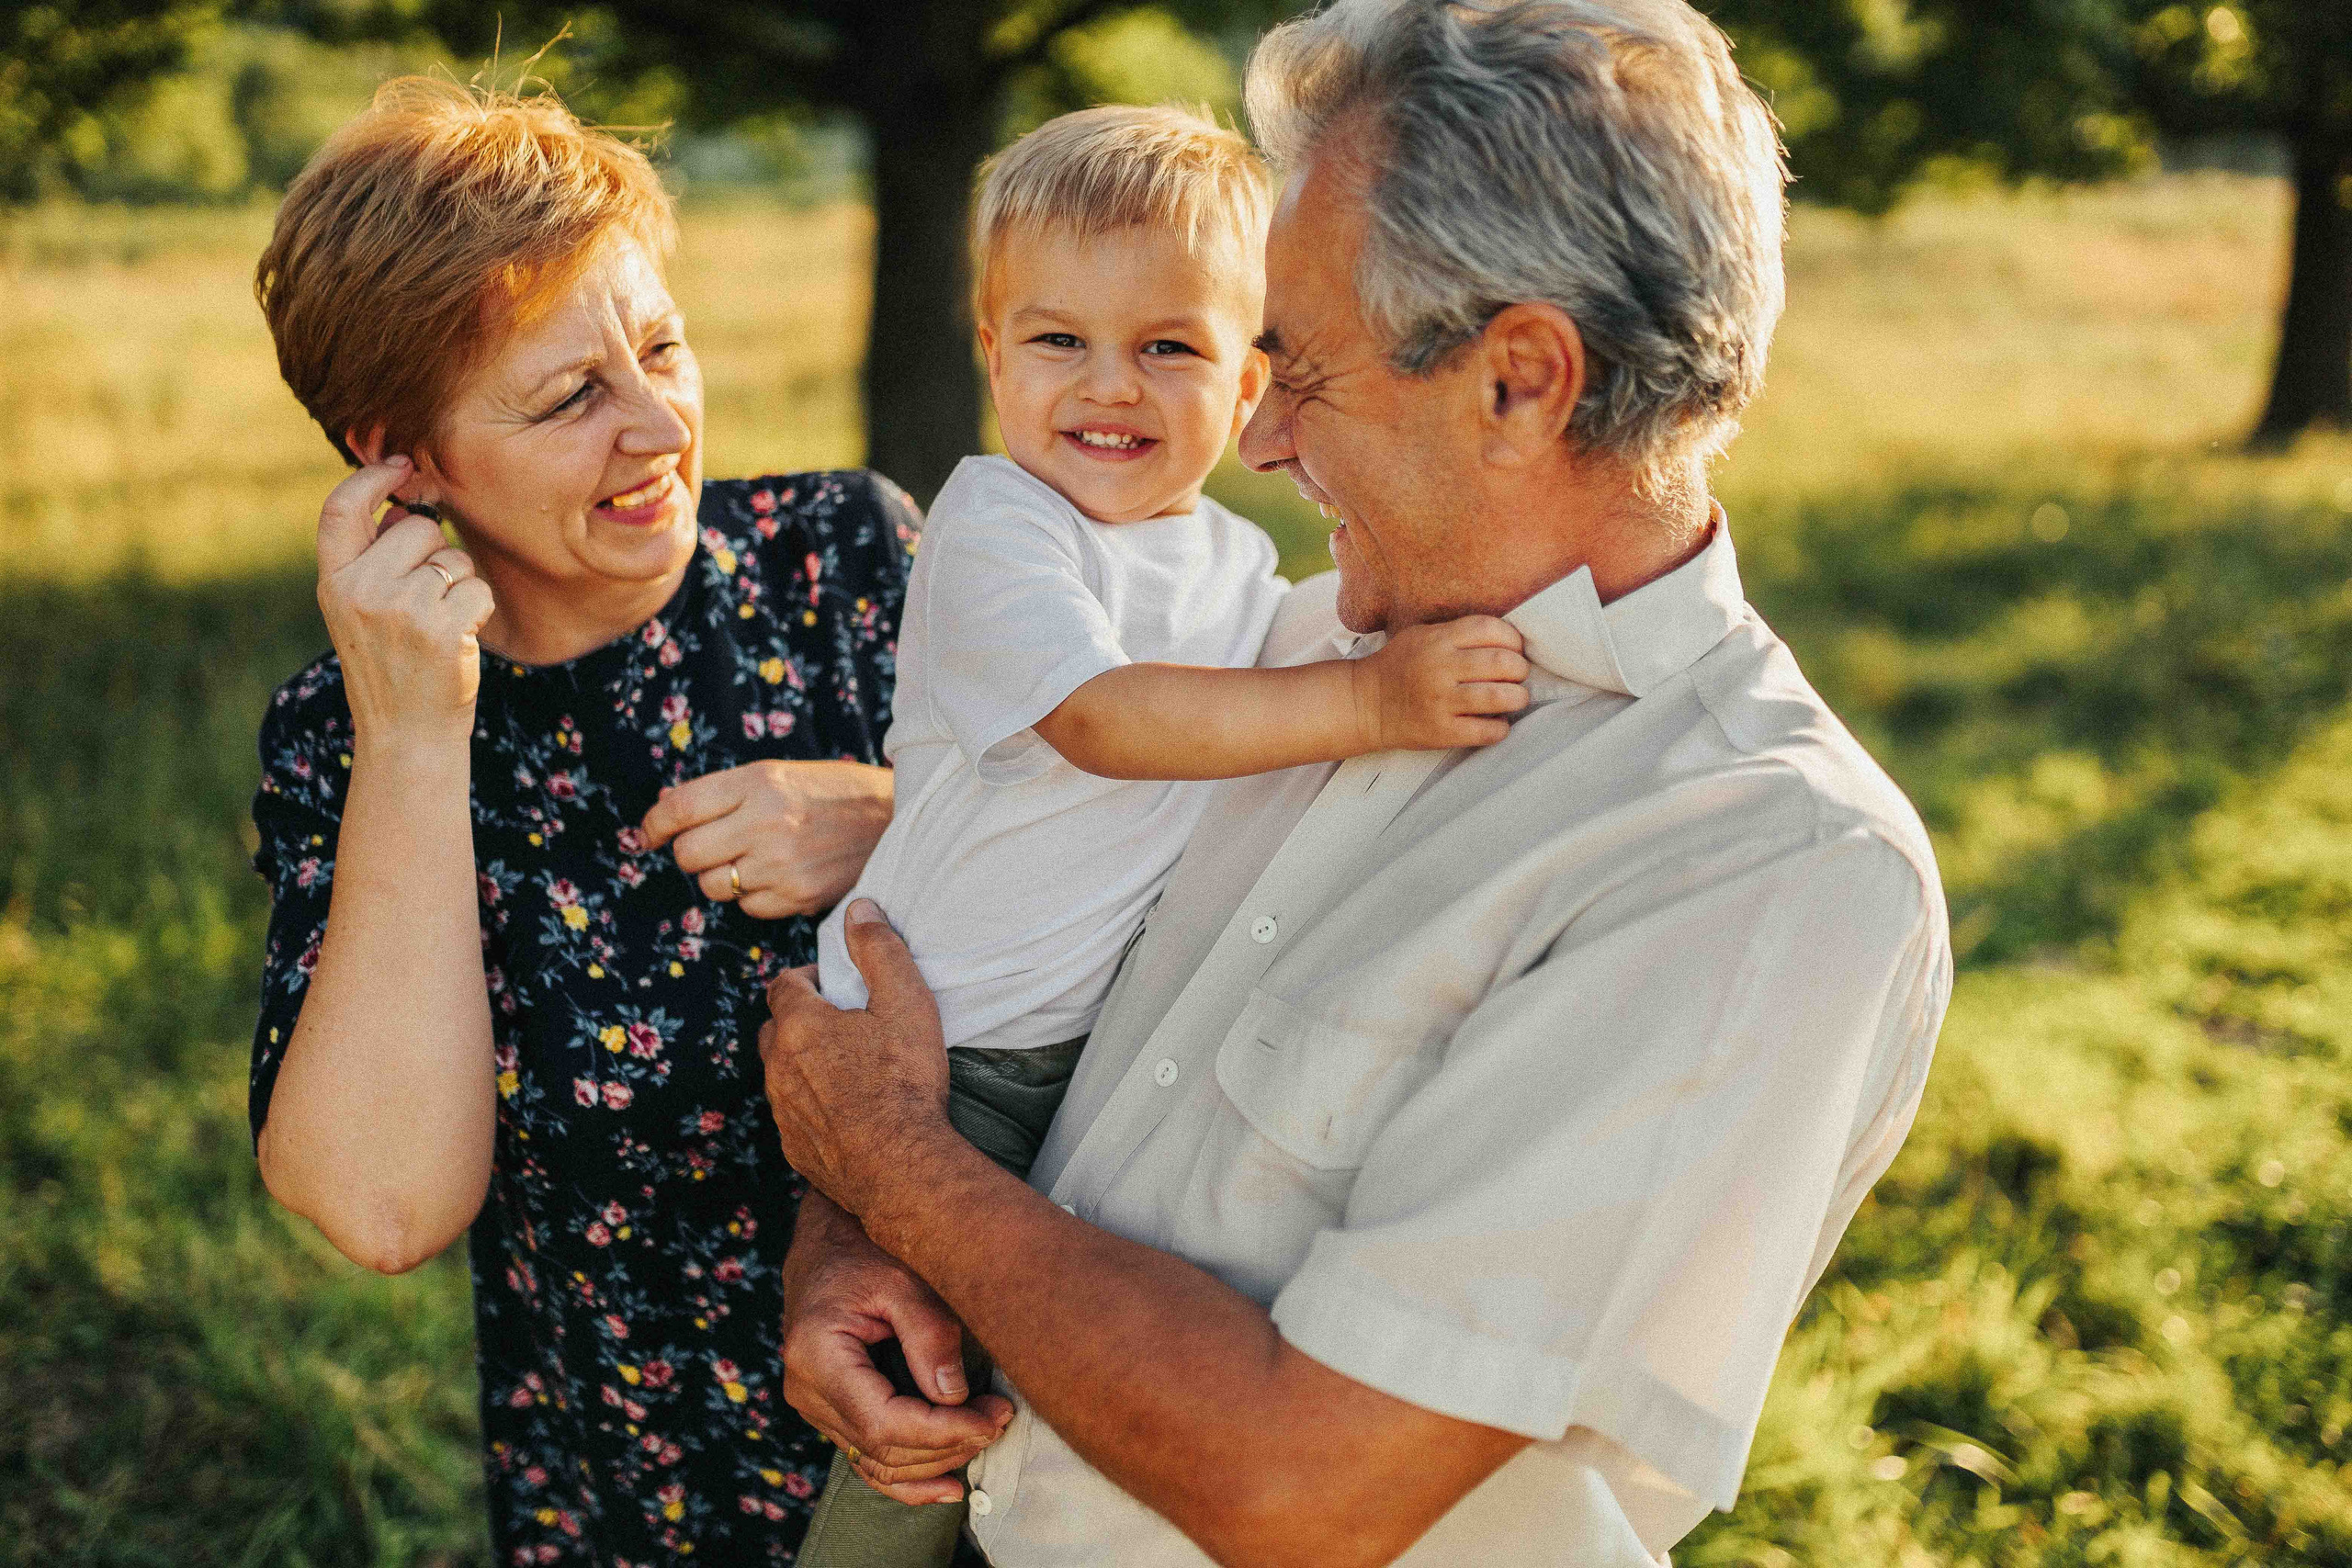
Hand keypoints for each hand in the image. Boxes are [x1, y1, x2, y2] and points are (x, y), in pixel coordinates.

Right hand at [315, 457, 494, 746]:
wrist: (406, 733)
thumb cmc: (392, 664)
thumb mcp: (362, 610)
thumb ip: (375, 559)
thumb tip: (404, 507)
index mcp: (332, 581)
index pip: (340, 510)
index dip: (370, 479)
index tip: (399, 465)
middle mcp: (359, 590)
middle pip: (415, 528)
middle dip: (434, 551)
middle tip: (426, 598)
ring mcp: (399, 609)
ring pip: (452, 557)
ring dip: (459, 583)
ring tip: (439, 623)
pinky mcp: (440, 627)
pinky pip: (477, 587)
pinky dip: (479, 607)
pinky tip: (459, 637)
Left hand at [640, 760, 891, 917]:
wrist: (897, 817)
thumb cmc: (831, 792)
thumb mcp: (777, 774)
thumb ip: (723, 793)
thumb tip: (662, 811)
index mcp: (758, 783)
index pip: (680, 808)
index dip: (654, 824)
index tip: (650, 833)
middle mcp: (767, 823)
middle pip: (689, 854)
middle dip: (692, 853)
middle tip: (712, 846)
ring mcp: (783, 864)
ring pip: (715, 886)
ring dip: (723, 876)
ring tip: (753, 860)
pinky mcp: (800, 896)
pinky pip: (748, 908)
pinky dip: (754, 896)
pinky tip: (779, 876)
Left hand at [759, 900, 952, 1215]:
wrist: (900, 1167)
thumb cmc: (906, 1082)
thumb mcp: (905, 1002)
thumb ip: (880, 950)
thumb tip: (859, 908)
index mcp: (800, 1026)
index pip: (783, 986)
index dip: (804, 978)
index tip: (830, 983)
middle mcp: (779, 1066)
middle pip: (773, 1030)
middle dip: (797, 1019)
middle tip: (838, 1022)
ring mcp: (783, 1111)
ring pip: (780, 1075)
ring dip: (802, 1063)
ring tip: (845, 1066)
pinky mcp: (794, 1147)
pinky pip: (793, 1115)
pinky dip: (810, 1105)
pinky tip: (846, 1111)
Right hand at [781, 1195, 1013, 1501]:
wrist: (827, 1240)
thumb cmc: (864, 1248)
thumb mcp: (901, 1276)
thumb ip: (928, 1333)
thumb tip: (954, 1396)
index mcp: (818, 1355)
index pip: (884, 1421)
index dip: (943, 1431)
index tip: (992, 1418)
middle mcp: (807, 1389)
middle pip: (884, 1448)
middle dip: (950, 1443)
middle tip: (1001, 1416)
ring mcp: (815, 1405)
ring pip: (878, 1462)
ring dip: (938, 1461)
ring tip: (987, 1430)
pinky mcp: (831, 1410)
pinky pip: (867, 1459)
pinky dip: (908, 1478)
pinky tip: (948, 1487)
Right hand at [1350, 615, 1528, 751]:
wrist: (1365, 704)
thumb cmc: (1400, 666)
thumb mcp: (1422, 635)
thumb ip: (1458, 632)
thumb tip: (1508, 639)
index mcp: (1438, 639)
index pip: (1491, 629)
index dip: (1513, 639)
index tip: (1514, 650)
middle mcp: (1440, 667)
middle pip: (1502, 663)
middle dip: (1520, 669)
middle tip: (1517, 676)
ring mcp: (1441, 702)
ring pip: (1500, 697)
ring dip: (1518, 698)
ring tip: (1515, 698)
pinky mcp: (1441, 732)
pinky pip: (1487, 731)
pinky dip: (1501, 728)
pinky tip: (1497, 723)